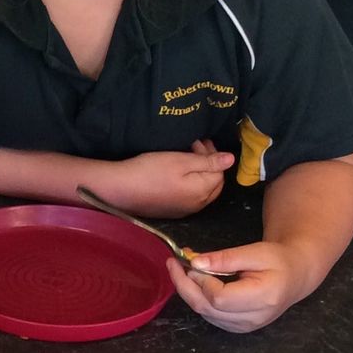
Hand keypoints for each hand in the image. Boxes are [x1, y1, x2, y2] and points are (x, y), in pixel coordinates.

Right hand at [106, 140, 233, 218]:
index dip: (212, 154)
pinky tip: (178, 174)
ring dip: (200, 173)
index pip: (219, 171)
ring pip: (202, 191)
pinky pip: (190, 197)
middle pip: (214, 183)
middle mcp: (197, 205)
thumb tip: (231, 160)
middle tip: (195, 146)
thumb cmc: (151, 171)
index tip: (198, 141)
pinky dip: (190, 183)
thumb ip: (208, 161)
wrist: (121, 189)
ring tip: (186, 158)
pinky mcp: (172, 211)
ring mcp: (184, 210)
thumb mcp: (181, 161)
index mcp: (203, 191)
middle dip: (209, 164)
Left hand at [166, 241, 310, 332]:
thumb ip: (226, 258)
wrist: (294, 277)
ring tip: (183, 269)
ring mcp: (245, 326)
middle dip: (185, 286)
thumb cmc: (278, 261)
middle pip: (207, 308)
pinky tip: (196, 282)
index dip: (201, 281)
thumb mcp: (255, 252)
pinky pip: (210, 315)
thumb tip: (195, 262)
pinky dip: (199, 298)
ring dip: (189, 291)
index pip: (220, 297)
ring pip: (205, 313)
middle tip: (173, 264)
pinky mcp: (237, 327)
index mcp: (264, 298)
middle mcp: (254, 318)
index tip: (191, 261)